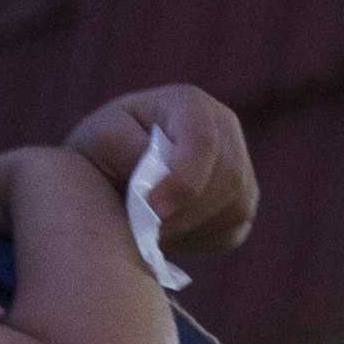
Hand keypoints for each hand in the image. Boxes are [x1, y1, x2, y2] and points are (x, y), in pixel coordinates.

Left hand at [65, 84, 256, 258]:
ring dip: (192, 228)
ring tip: (153, 234)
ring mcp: (240, 164)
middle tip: (147, 233)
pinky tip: (170, 235)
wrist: (112, 177)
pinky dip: (199, 240)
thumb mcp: (100, 139)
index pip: (203, 140)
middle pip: (228, 176)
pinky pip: (233, 230)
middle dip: (187, 212)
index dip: (185, 179)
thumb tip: (159, 173)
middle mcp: (224, 128)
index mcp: (190, 104)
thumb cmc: (103, 152)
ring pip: (236, 207)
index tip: (153, 209)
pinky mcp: (242, 201)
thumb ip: (125, 147)